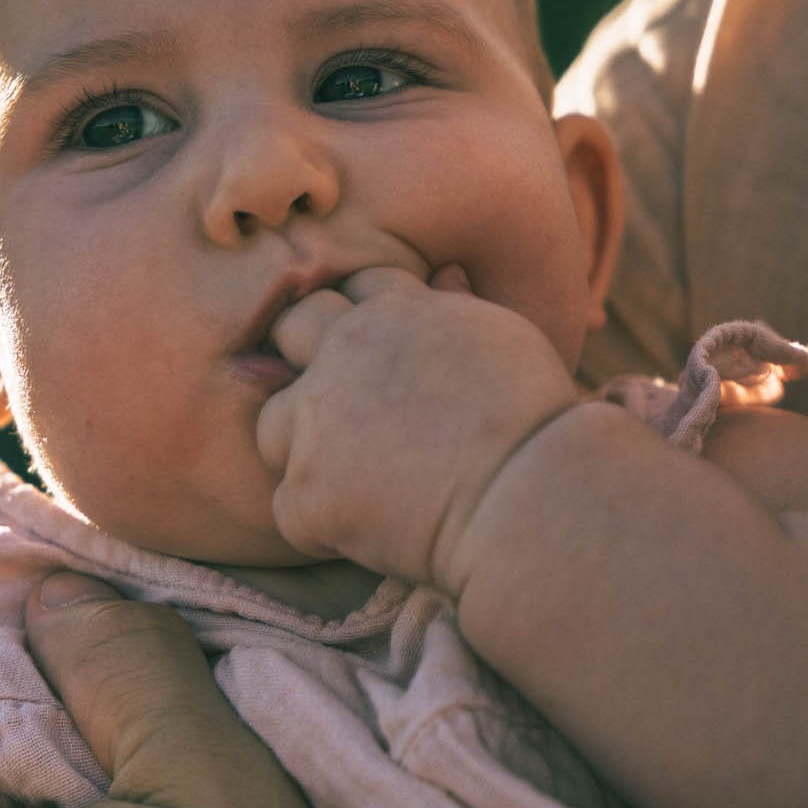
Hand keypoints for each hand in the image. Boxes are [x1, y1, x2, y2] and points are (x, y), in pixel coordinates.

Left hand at [255, 265, 578, 593]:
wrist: (526, 497)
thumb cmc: (534, 422)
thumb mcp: (501, 339)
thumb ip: (455, 308)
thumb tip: (445, 274)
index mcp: (393, 310)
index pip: (351, 290)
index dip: (358, 320)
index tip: (377, 357)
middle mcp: (342, 353)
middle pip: (291, 331)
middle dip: (305, 359)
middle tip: (343, 409)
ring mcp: (315, 423)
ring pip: (272, 424)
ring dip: (303, 446)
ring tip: (358, 479)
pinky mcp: (306, 493)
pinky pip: (291, 508)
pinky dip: (323, 524)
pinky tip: (373, 532)